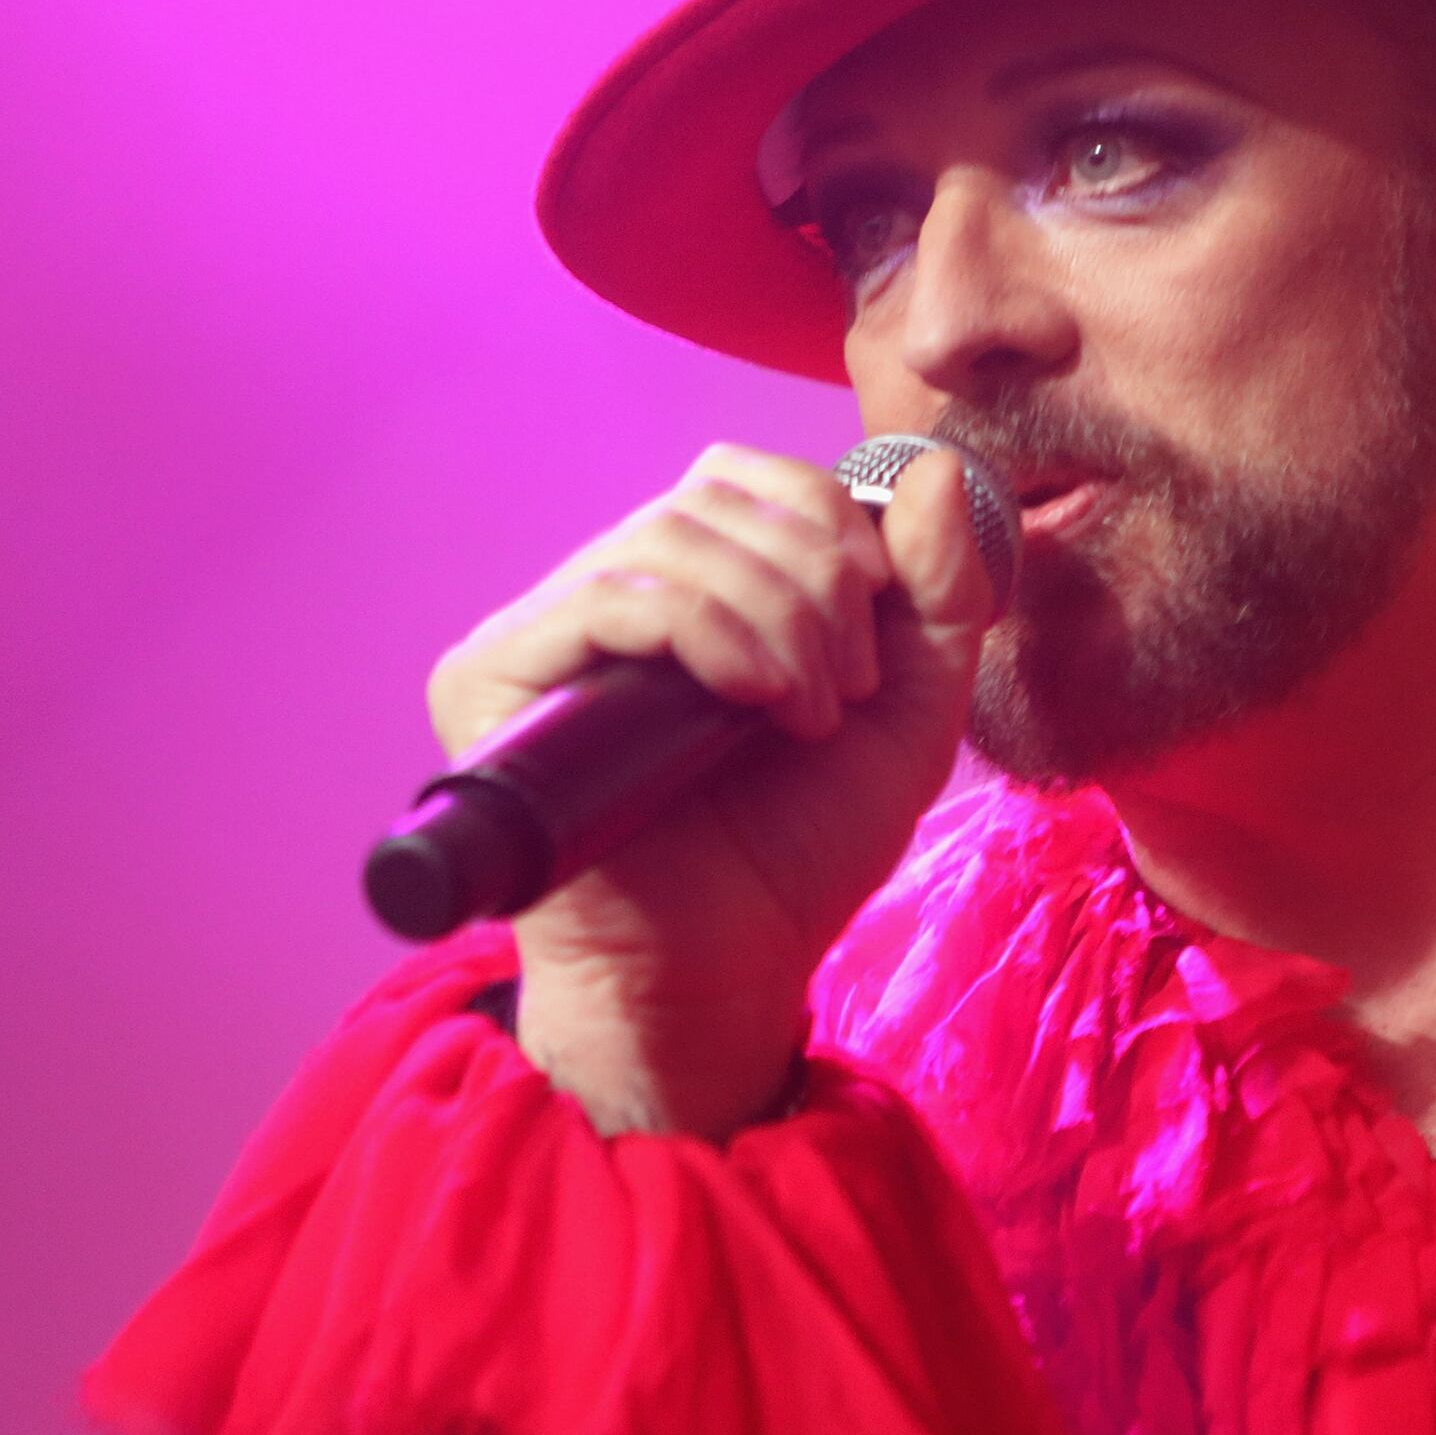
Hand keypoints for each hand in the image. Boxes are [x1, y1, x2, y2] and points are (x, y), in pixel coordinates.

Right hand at [423, 443, 998, 1136]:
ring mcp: (544, 634)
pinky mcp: (493, 681)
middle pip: (714, 499)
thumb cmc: (803, 844)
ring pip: (669, 540)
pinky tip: (757, 702)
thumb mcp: (909, 707)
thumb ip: (941, 591)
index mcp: (693, 584)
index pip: (748, 477)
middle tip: (847, 687)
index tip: (880, 615)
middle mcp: (608, 592)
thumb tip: (942, 468)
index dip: (828, 518)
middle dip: (817, 582)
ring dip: (776, 617)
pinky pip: (607, 597)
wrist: (730, 966)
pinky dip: (707, 631)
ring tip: (808, 715)